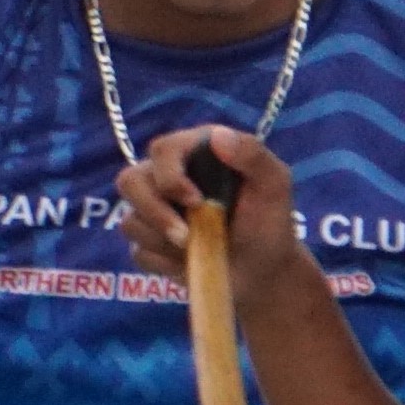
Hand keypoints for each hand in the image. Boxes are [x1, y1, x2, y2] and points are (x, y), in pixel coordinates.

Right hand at [112, 127, 317, 313]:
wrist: (264, 268)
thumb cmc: (270, 220)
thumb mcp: (274, 183)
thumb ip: (252, 154)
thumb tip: (218, 137)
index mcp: (193, 152)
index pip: (161, 150)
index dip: (170, 176)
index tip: (195, 201)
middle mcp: (166, 177)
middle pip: (129, 181)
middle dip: (154, 212)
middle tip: (186, 237)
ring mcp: (153, 212)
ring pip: (130, 222)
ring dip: (164, 242)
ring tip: (198, 249)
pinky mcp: (149, 245)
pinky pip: (138, 253)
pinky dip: (164, 263)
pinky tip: (190, 262)